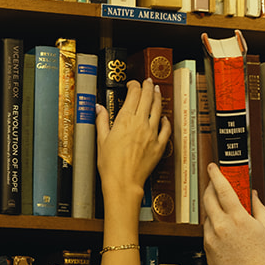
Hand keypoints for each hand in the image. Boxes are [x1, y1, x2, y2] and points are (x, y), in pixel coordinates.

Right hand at [96, 78, 170, 200]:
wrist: (123, 183)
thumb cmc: (110, 165)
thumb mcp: (101, 140)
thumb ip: (102, 121)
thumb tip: (98, 108)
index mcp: (125, 119)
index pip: (133, 94)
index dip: (134, 85)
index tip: (132, 85)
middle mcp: (140, 123)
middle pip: (147, 97)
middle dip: (147, 86)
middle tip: (147, 82)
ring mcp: (152, 134)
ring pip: (158, 109)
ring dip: (157, 97)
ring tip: (156, 91)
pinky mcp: (159, 145)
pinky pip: (166, 129)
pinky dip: (166, 120)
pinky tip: (165, 117)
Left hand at [202, 163, 264, 264]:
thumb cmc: (262, 260)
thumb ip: (259, 208)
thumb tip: (252, 196)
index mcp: (238, 218)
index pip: (222, 188)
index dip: (216, 174)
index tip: (213, 167)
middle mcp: (221, 226)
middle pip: (208, 198)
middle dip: (210, 187)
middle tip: (215, 183)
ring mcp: (211, 237)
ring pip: (207, 214)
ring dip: (213, 208)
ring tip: (225, 211)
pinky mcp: (206, 248)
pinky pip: (207, 230)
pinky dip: (213, 225)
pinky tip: (224, 230)